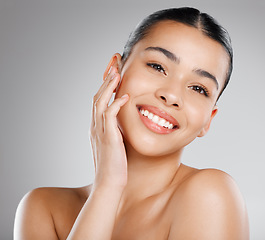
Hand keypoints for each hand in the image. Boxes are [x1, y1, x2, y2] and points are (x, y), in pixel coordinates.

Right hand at [90, 57, 128, 189]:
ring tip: (117, 72)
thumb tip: (124, 121)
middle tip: (114, 63)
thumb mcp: (114, 142)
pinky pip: (110, 116)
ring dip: (109, 86)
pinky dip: (117, 104)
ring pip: (101, 102)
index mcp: (97, 126)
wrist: (109, 183)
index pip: (100, 99)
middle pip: (98, 95)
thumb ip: (116, 129)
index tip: (113, 71)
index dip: (106, 84)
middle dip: (106, 78)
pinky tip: (126, 96)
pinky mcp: (108, 137)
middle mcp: (95, 125)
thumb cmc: (115, 164)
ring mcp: (100, 131)